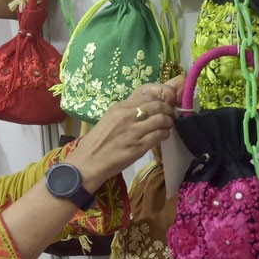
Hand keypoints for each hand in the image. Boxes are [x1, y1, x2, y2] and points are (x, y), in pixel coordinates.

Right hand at [66, 75, 183, 191]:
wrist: (89, 162)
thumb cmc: (98, 141)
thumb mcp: (109, 119)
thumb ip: (127, 112)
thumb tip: (147, 108)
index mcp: (119, 107)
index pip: (147, 96)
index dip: (159, 100)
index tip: (163, 105)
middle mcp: (127, 116)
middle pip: (157, 106)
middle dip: (168, 110)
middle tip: (170, 115)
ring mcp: (133, 131)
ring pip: (161, 119)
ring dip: (168, 122)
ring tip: (167, 126)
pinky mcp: (139, 146)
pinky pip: (160, 135)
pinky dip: (165, 134)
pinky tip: (162, 136)